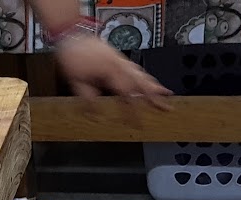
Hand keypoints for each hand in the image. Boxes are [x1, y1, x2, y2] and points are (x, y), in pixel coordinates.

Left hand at [54, 36, 172, 107]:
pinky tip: (150, 81)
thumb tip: (95, 114)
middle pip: (142, 84)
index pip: (126, 96)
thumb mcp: (76, 81)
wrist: (72, 34)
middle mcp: (119, 66)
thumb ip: (88, 98)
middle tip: (167, 107)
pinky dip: (146, 76)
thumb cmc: (73, 57)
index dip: (133, 112)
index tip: (138, 124)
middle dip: (155, 97)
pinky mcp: (119, 58)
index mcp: (110, 72)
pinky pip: (137, 68)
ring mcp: (121, 60)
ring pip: (142, 74)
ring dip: (155, 86)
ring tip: (167, 94)